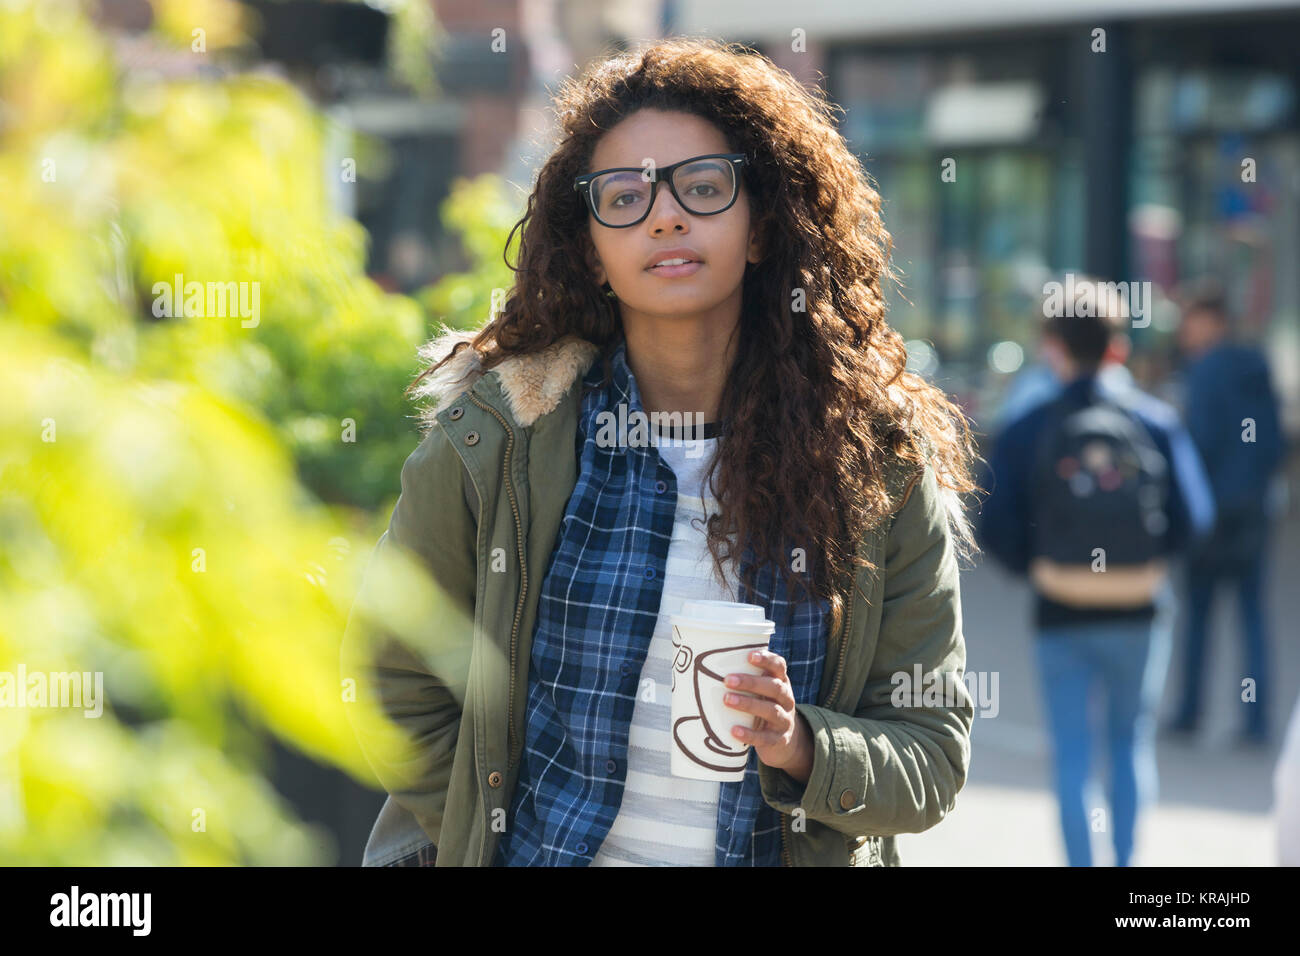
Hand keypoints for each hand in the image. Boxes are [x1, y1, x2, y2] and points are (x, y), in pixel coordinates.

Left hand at [724, 649, 813, 780]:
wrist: (784, 743)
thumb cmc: (763, 708)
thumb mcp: (761, 693)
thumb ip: (744, 681)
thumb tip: (704, 667)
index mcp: (781, 683)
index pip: (779, 666)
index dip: (767, 659)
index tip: (749, 656)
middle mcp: (786, 700)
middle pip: (774, 687)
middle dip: (751, 682)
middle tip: (727, 680)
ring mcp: (785, 721)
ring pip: (771, 710)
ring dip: (748, 704)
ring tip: (727, 700)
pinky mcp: (779, 740)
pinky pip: (765, 737)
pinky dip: (749, 734)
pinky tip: (734, 730)